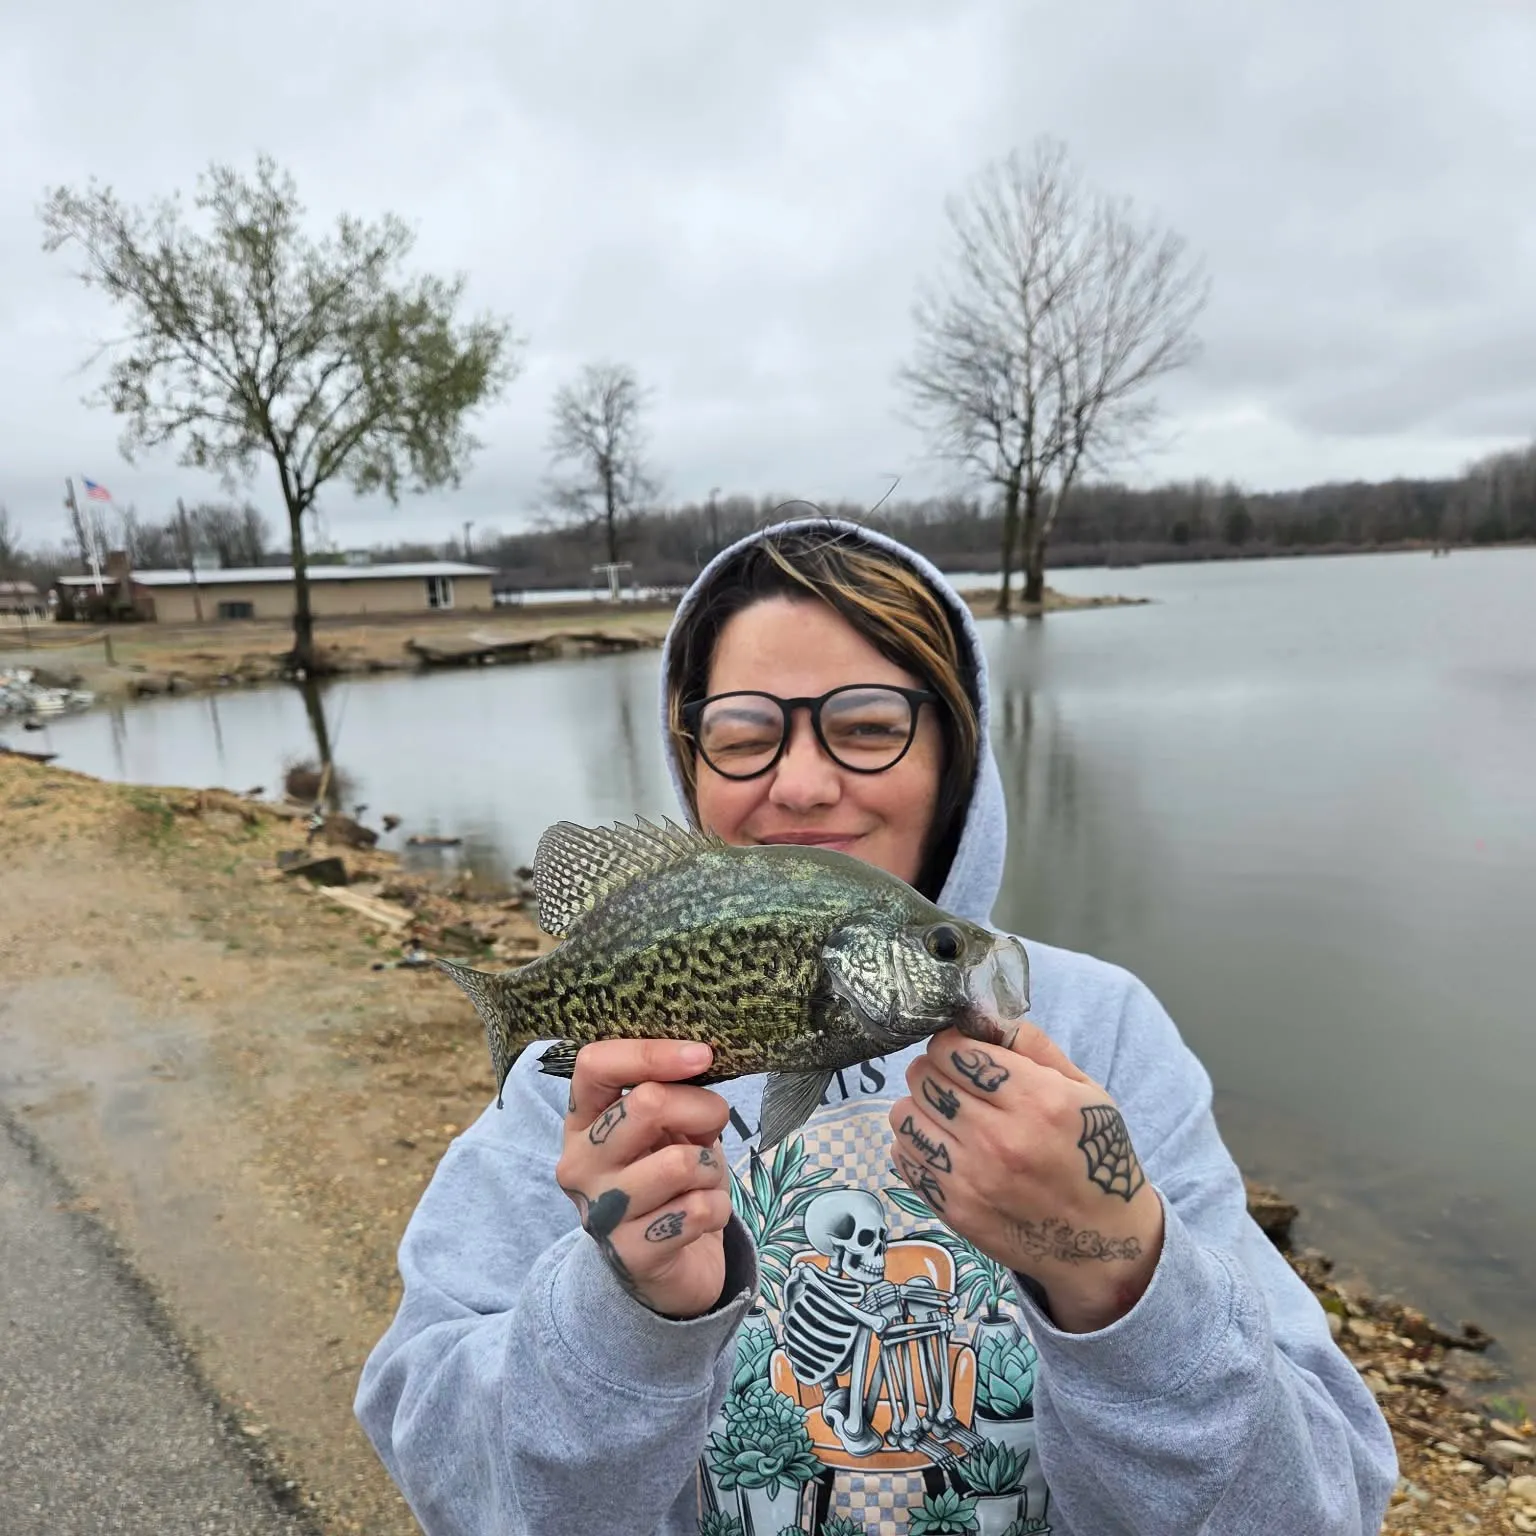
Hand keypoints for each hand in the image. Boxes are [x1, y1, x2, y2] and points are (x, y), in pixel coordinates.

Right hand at [555, 1039, 733, 1319]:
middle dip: (702, 1108)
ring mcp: (600, 1211)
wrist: (664, 1268)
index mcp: (582, 1121)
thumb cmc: (668, 1182)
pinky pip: (697, 1210)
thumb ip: (672, 1094)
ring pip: (680, 1162)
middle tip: (714, 1124)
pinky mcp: (630, 1254)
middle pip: (647, 1104)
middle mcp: (579, 1163)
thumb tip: (700, 1058)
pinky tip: (703, 1216)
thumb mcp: (665, 1129)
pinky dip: (717, 1208)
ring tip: (703, 1180)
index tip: (703, 1055)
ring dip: (711, 1168)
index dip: (651, 1052)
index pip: (595, 1064)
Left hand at [889, 1023, 1164, 1332]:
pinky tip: (943, 1146)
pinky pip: (904, 1157)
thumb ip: (1032, 1045)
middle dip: (934, 1071)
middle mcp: (1000, 1140)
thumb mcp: (1084, 1089)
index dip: (953, 1045)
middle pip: (923, 1078)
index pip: (954, 1051)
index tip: (962, 1053)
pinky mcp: (954, 1210)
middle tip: (953, 1082)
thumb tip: (982, 1014)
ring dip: (919, 1107)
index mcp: (1037, 1101)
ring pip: (903, 1115)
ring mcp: (972, 1179)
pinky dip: (916, 1144)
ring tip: (945, 1114)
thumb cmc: (1096, 1154)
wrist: (1102, 1241)